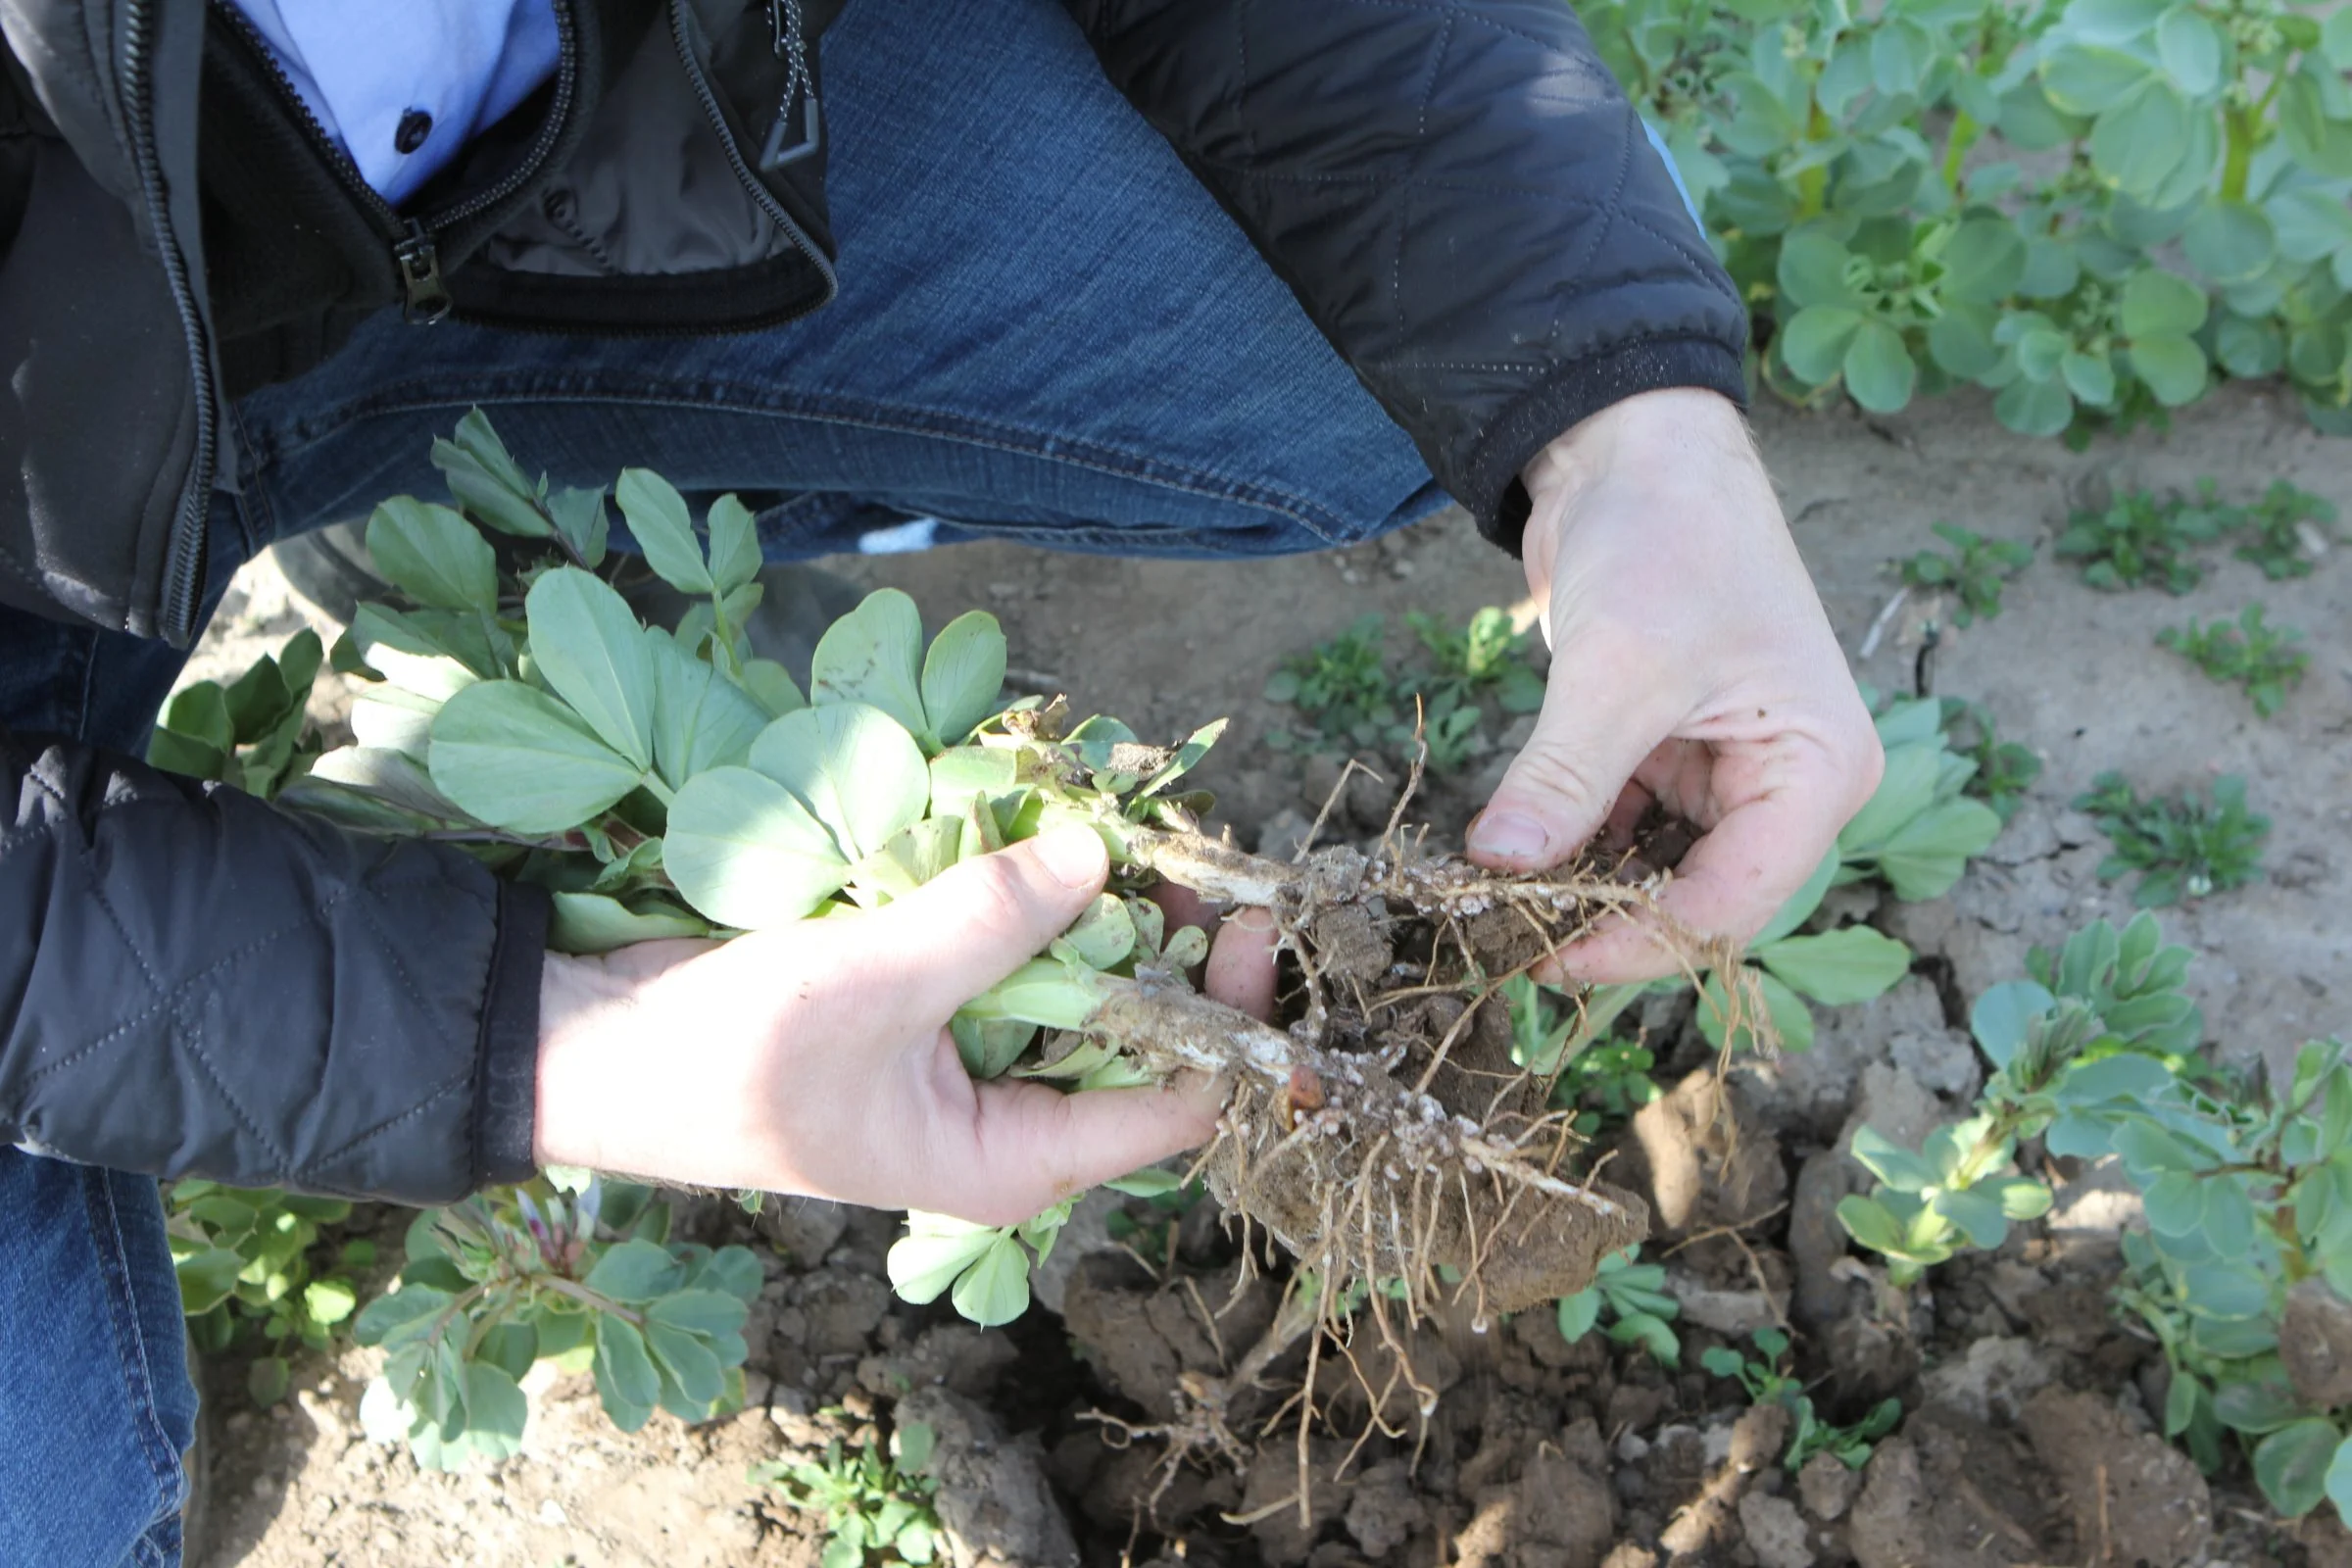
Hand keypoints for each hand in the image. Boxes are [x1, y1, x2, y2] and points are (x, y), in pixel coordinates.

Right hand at [532, 827, 1278, 1225]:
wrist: (599, 1048)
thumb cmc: (728, 1058)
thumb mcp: (870, 986)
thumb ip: (988, 921)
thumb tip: (1097, 858)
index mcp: (1014, 1162)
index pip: (1178, 1107)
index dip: (1227, 1020)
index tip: (1242, 917)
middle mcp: (1010, 1119)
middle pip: (1140, 1034)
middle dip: (1171, 944)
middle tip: (1189, 846)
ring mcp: (972, 1058)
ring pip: (1081, 982)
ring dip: (1104, 907)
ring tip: (1130, 823)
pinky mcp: (935, 1002)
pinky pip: (1016, 948)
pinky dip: (1033, 893)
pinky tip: (1048, 829)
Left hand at [1466, 389, 1882, 981]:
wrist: (1633, 446)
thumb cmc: (1666, 537)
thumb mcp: (1617, 665)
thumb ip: (1565, 777)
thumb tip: (1499, 869)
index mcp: (1820, 770)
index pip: (1732, 903)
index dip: (1638, 944)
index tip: (1544, 958)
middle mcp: (1787, 783)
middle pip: (1695, 897)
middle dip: (1604, 921)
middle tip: (1505, 943)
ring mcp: (1728, 770)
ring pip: (1652, 870)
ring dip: (1580, 888)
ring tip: (1495, 910)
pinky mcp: (1669, 753)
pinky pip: (1622, 829)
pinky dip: (1569, 844)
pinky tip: (1508, 862)